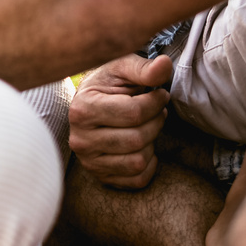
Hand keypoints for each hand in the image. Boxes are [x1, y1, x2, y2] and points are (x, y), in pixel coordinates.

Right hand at [66, 53, 172, 189]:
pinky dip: (149, 164)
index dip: (156, 102)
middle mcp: (81, 139)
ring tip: (148, 126)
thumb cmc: (109, 84)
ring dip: (152, 142)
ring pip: (138, 161)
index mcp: (82, 109)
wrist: (90, 103)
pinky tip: (145, 145)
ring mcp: (89, 162)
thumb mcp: (122, 67)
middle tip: (158, 110)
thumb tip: (165, 65)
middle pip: (137, 139)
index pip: (133, 113)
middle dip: (156, 122)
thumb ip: (143, 68)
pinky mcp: (101, 177)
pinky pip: (137, 180)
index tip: (159, 93)